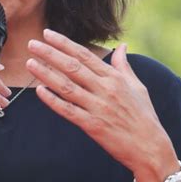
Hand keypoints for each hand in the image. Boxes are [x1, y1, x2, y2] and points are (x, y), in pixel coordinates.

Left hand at [27, 29, 177, 181]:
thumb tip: (123, 46)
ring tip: (30, 63)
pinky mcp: (92, 125)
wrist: (150, 147)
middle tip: (32, 44)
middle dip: (50, 54)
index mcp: (114, 78)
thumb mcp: (138, 87)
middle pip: (72, 67)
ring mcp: (98, 107)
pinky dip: (53, 100)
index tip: (48, 34)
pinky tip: (39, 91)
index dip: (64, 44)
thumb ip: (124, 66)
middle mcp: (105, 90)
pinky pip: (68, 110)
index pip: (85, 55)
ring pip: (67, 86)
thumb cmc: (144, 117)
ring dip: (46, 74)